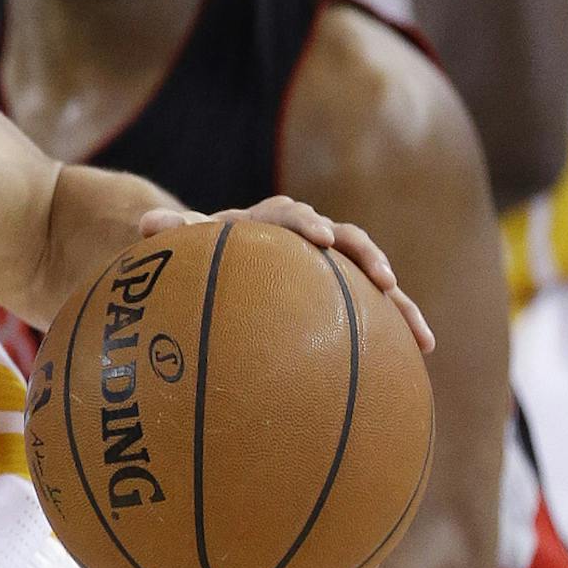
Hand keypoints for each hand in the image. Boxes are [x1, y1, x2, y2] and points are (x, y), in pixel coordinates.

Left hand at [139, 194, 434, 353]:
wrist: (229, 261)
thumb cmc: (204, 255)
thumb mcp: (188, 246)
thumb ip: (173, 234)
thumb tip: (146, 226)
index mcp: (270, 223)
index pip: (291, 215)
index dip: (307, 224)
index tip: (320, 239)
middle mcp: (308, 239)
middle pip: (347, 239)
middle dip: (366, 256)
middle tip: (381, 277)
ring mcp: (332, 266)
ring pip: (372, 276)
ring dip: (398, 301)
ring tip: (420, 333)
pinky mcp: (346, 294)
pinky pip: (378, 309)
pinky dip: (400, 326)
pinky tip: (421, 352)